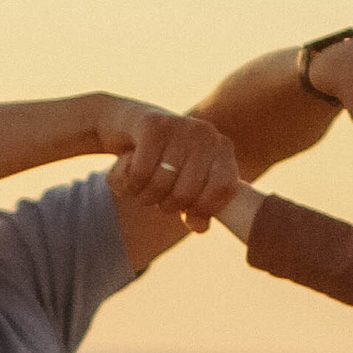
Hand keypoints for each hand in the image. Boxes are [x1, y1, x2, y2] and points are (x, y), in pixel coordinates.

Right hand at [99, 99, 241, 232]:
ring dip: (145, 197)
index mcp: (222, 149)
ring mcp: (180, 126)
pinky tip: (130, 180)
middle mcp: (206, 134)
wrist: (129, 126)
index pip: (223, 187)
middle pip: (187, 192)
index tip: (187, 212)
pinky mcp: (153, 125)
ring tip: (142, 191)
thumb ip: (198, 209)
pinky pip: (141, 172)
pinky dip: (130, 185)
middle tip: (158, 200)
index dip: (204, 208)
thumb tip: (199, 226)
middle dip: (167, 206)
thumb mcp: (184, 185)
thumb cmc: (162, 162)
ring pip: (161, 183)